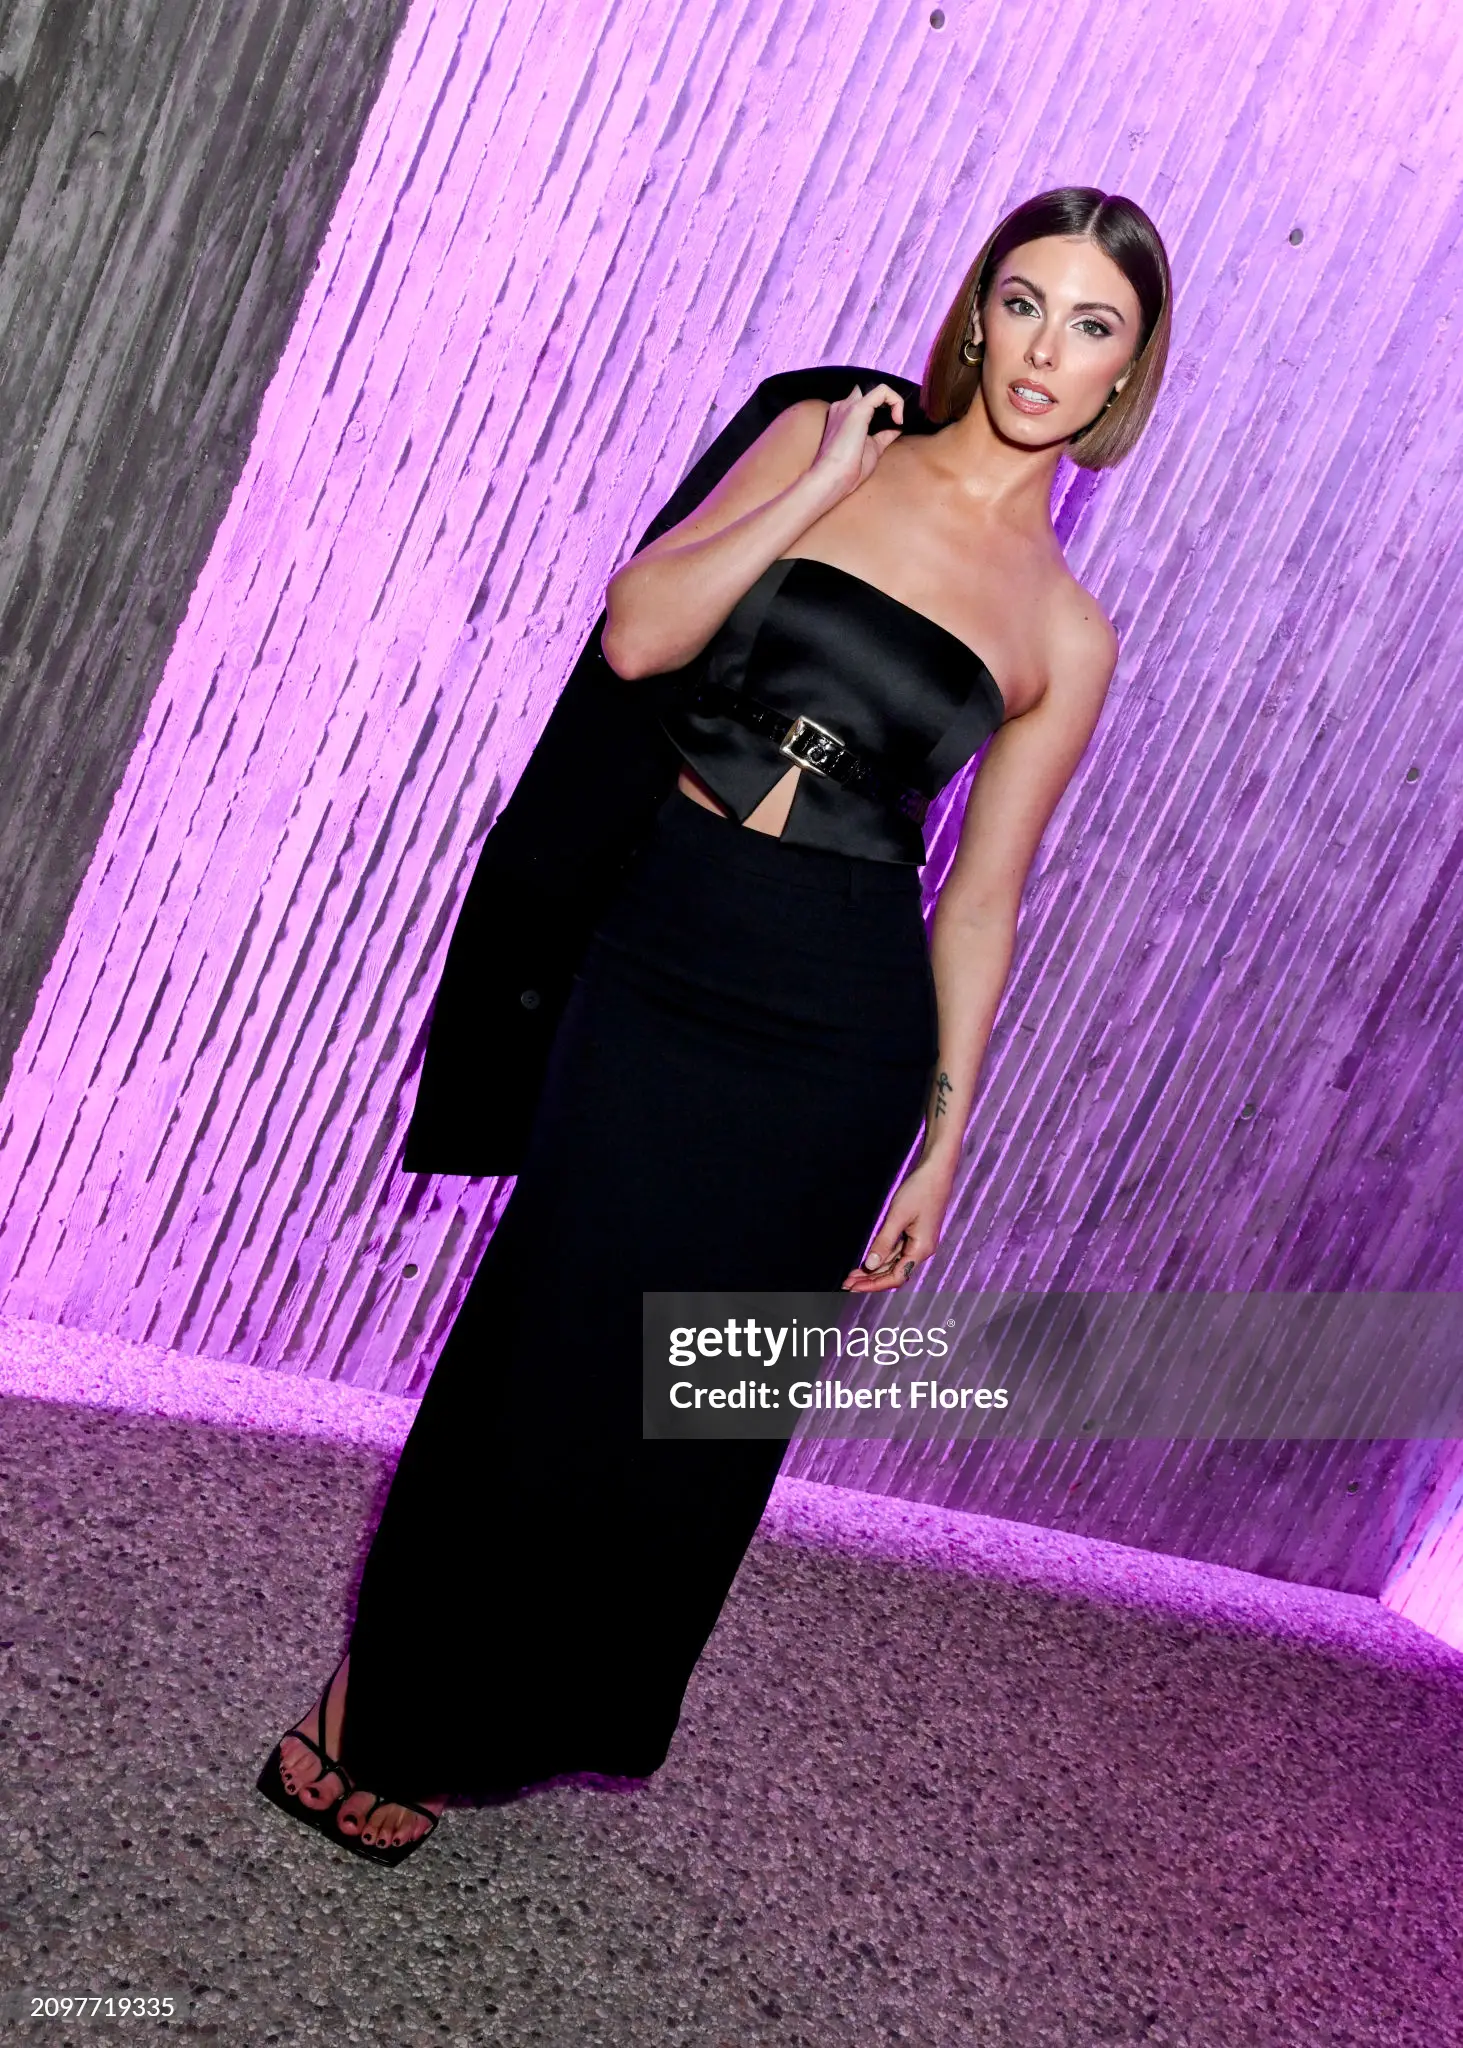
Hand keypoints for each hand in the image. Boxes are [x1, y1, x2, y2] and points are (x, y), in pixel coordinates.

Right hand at [809, 383, 905, 500]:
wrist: (832, 478)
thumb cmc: (848, 470)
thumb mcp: (872, 448)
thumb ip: (883, 435)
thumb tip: (897, 427)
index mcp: (843, 415)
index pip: (868, 400)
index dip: (885, 407)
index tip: (894, 425)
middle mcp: (844, 406)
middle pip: (872, 391)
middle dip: (889, 402)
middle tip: (898, 420)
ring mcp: (849, 405)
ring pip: (878, 388)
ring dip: (894, 401)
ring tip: (898, 421)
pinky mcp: (857, 408)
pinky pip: (883, 391)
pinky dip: (896, 401)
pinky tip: (898, 421)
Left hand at [841, 1157, 953, 1292]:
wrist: (936, 1172)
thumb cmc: (919, 1191)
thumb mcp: (897, 1216)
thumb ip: (883, 1242)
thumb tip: (871, 1265)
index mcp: (921, 1249)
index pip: (895, 1277)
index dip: (873, 1284)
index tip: (853, 1286)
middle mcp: (922, 1250)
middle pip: (894, 1273)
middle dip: (870, 1280)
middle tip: (847, 1284)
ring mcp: (919, 1242)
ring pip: (894, 1264)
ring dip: (874, 1270)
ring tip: (853, 1275)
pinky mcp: (915, 1234)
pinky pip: (896, 1252)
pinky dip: (881, 1257)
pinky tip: (868, 1260)